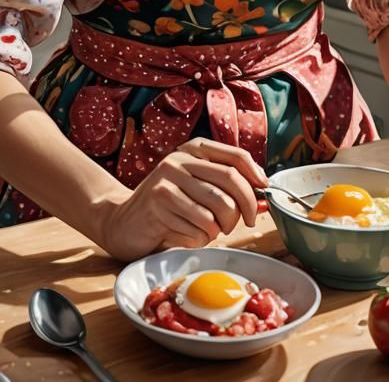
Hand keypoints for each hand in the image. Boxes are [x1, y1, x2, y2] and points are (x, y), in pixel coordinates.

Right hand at [97, 138, 267, 260]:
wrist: (124, 222)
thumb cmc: (168, 208)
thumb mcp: (197, 190)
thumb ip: (226, 189)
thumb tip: (264, 199)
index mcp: (193, 150)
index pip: (235, 156)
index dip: (255, 174)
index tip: (264, 190)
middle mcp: (180, 159)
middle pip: (231, 180)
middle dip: (246, 207)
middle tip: (245, 223)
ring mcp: (168, 178)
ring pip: (218, 207)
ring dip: (221, 227)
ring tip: (210, 231)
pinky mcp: (159, 201)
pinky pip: (199, 226)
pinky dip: (201, 238)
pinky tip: (187, 235)